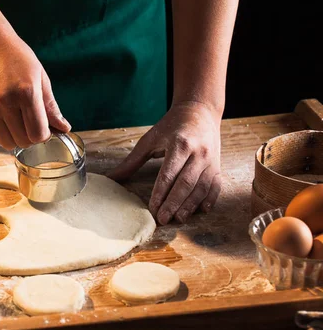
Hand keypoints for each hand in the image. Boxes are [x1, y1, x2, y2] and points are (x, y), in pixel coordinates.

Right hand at [0, 31, 70, 149]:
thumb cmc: (17, 57)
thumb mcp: (40, 78)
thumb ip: (51, 107)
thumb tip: (64, 128)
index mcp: (26, 93)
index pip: (38, 134)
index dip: (45, 134)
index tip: (46, 126)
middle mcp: (6, 102)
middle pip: (24, 141)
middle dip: (33, 137)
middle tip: (34, 123)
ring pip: (8, 143)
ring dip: (18, 138)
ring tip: (21, 123)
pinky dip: (5, 133)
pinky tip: (9, 118)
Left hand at [108, 101, 221, 224]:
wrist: (200, 111)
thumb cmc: (172, 126)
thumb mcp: (150, 140)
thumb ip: (132, 161)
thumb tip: (111, 178)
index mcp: (179, 144)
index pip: (169, 173)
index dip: (161, 192)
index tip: (153, 208)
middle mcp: (197, 153)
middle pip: (185, 183)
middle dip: (174, 203)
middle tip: (163, 219)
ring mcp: (210, 160)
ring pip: (201, 187)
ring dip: (190, 205)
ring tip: (179, 218)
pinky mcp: (218, 165)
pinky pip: (216, 185)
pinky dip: (210, 199)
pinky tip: (202, 210)